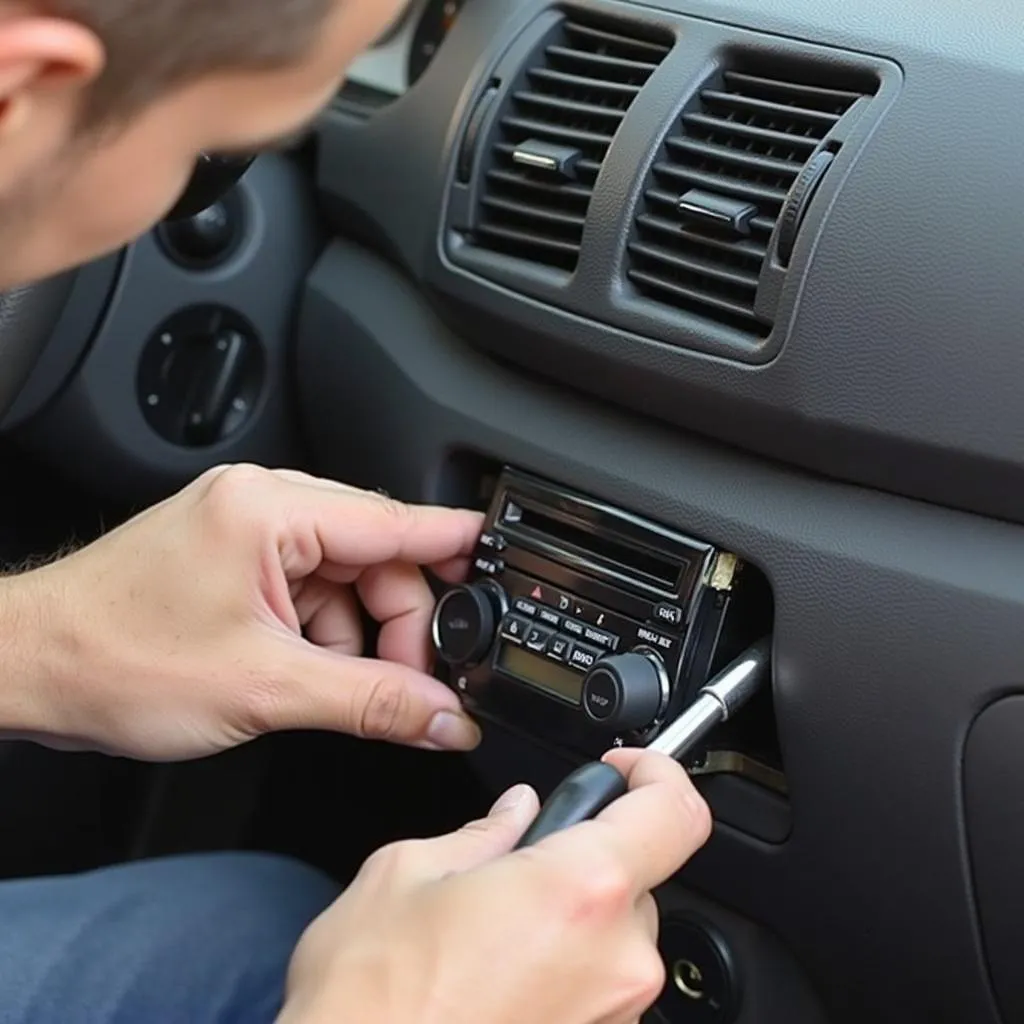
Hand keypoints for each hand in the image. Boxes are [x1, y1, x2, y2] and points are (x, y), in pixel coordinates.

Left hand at [0, 464, 483, 759]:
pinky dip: (325, 634)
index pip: (393, 521)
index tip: (498, 560)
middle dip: (401, 623)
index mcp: (270, 511)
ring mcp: (246, 530)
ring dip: (360, 635)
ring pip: (345, 578)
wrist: (29, 669)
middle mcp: (261, 506)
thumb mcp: (264, 689)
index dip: (453, 544)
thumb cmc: (114, 658)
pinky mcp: (234, 559)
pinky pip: (310, 589)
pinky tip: (312, 674)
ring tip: (344, 689)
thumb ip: (371, 702)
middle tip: (414, 686)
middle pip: (376, 557)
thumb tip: (442, 716)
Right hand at [279, 748, 712, 1023]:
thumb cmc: (370, 1004)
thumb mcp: (405, 875)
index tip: (623, 772)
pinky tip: (494, 980)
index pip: (674, 813)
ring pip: (613, 937)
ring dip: (567, 921)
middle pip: (634, 879)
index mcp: (578, 892)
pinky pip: (596, 989)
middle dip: (579, 863)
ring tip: (489, 938)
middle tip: (515, 871)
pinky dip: (559, 970)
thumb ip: (482, 834)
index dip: (656, 776)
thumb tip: (514, 814)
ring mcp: (613, 1019)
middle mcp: (616, 961)